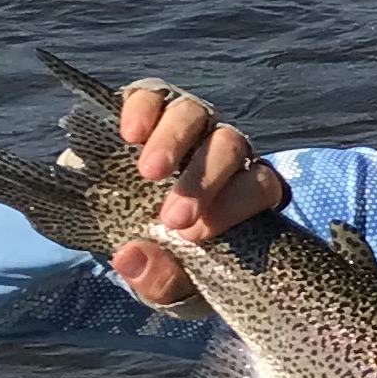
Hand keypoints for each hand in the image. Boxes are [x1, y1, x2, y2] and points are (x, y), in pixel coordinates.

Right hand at [110, 83, 285, 309]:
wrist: (114, 221)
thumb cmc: (160, 254)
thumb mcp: (167, 283)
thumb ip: (160, 280)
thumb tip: (130, 258)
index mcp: (242, 191)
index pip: (262, 186)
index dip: (235, 206)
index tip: (193, 235)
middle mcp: (222, 149)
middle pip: (230, 145)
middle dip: (204, 180)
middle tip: (172, 217)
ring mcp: (187, 123)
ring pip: (195, 114)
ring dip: (175, 141)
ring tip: (149, 172)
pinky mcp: (149, 104)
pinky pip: (152, 94)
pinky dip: (144, 109)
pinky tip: (130, 134)